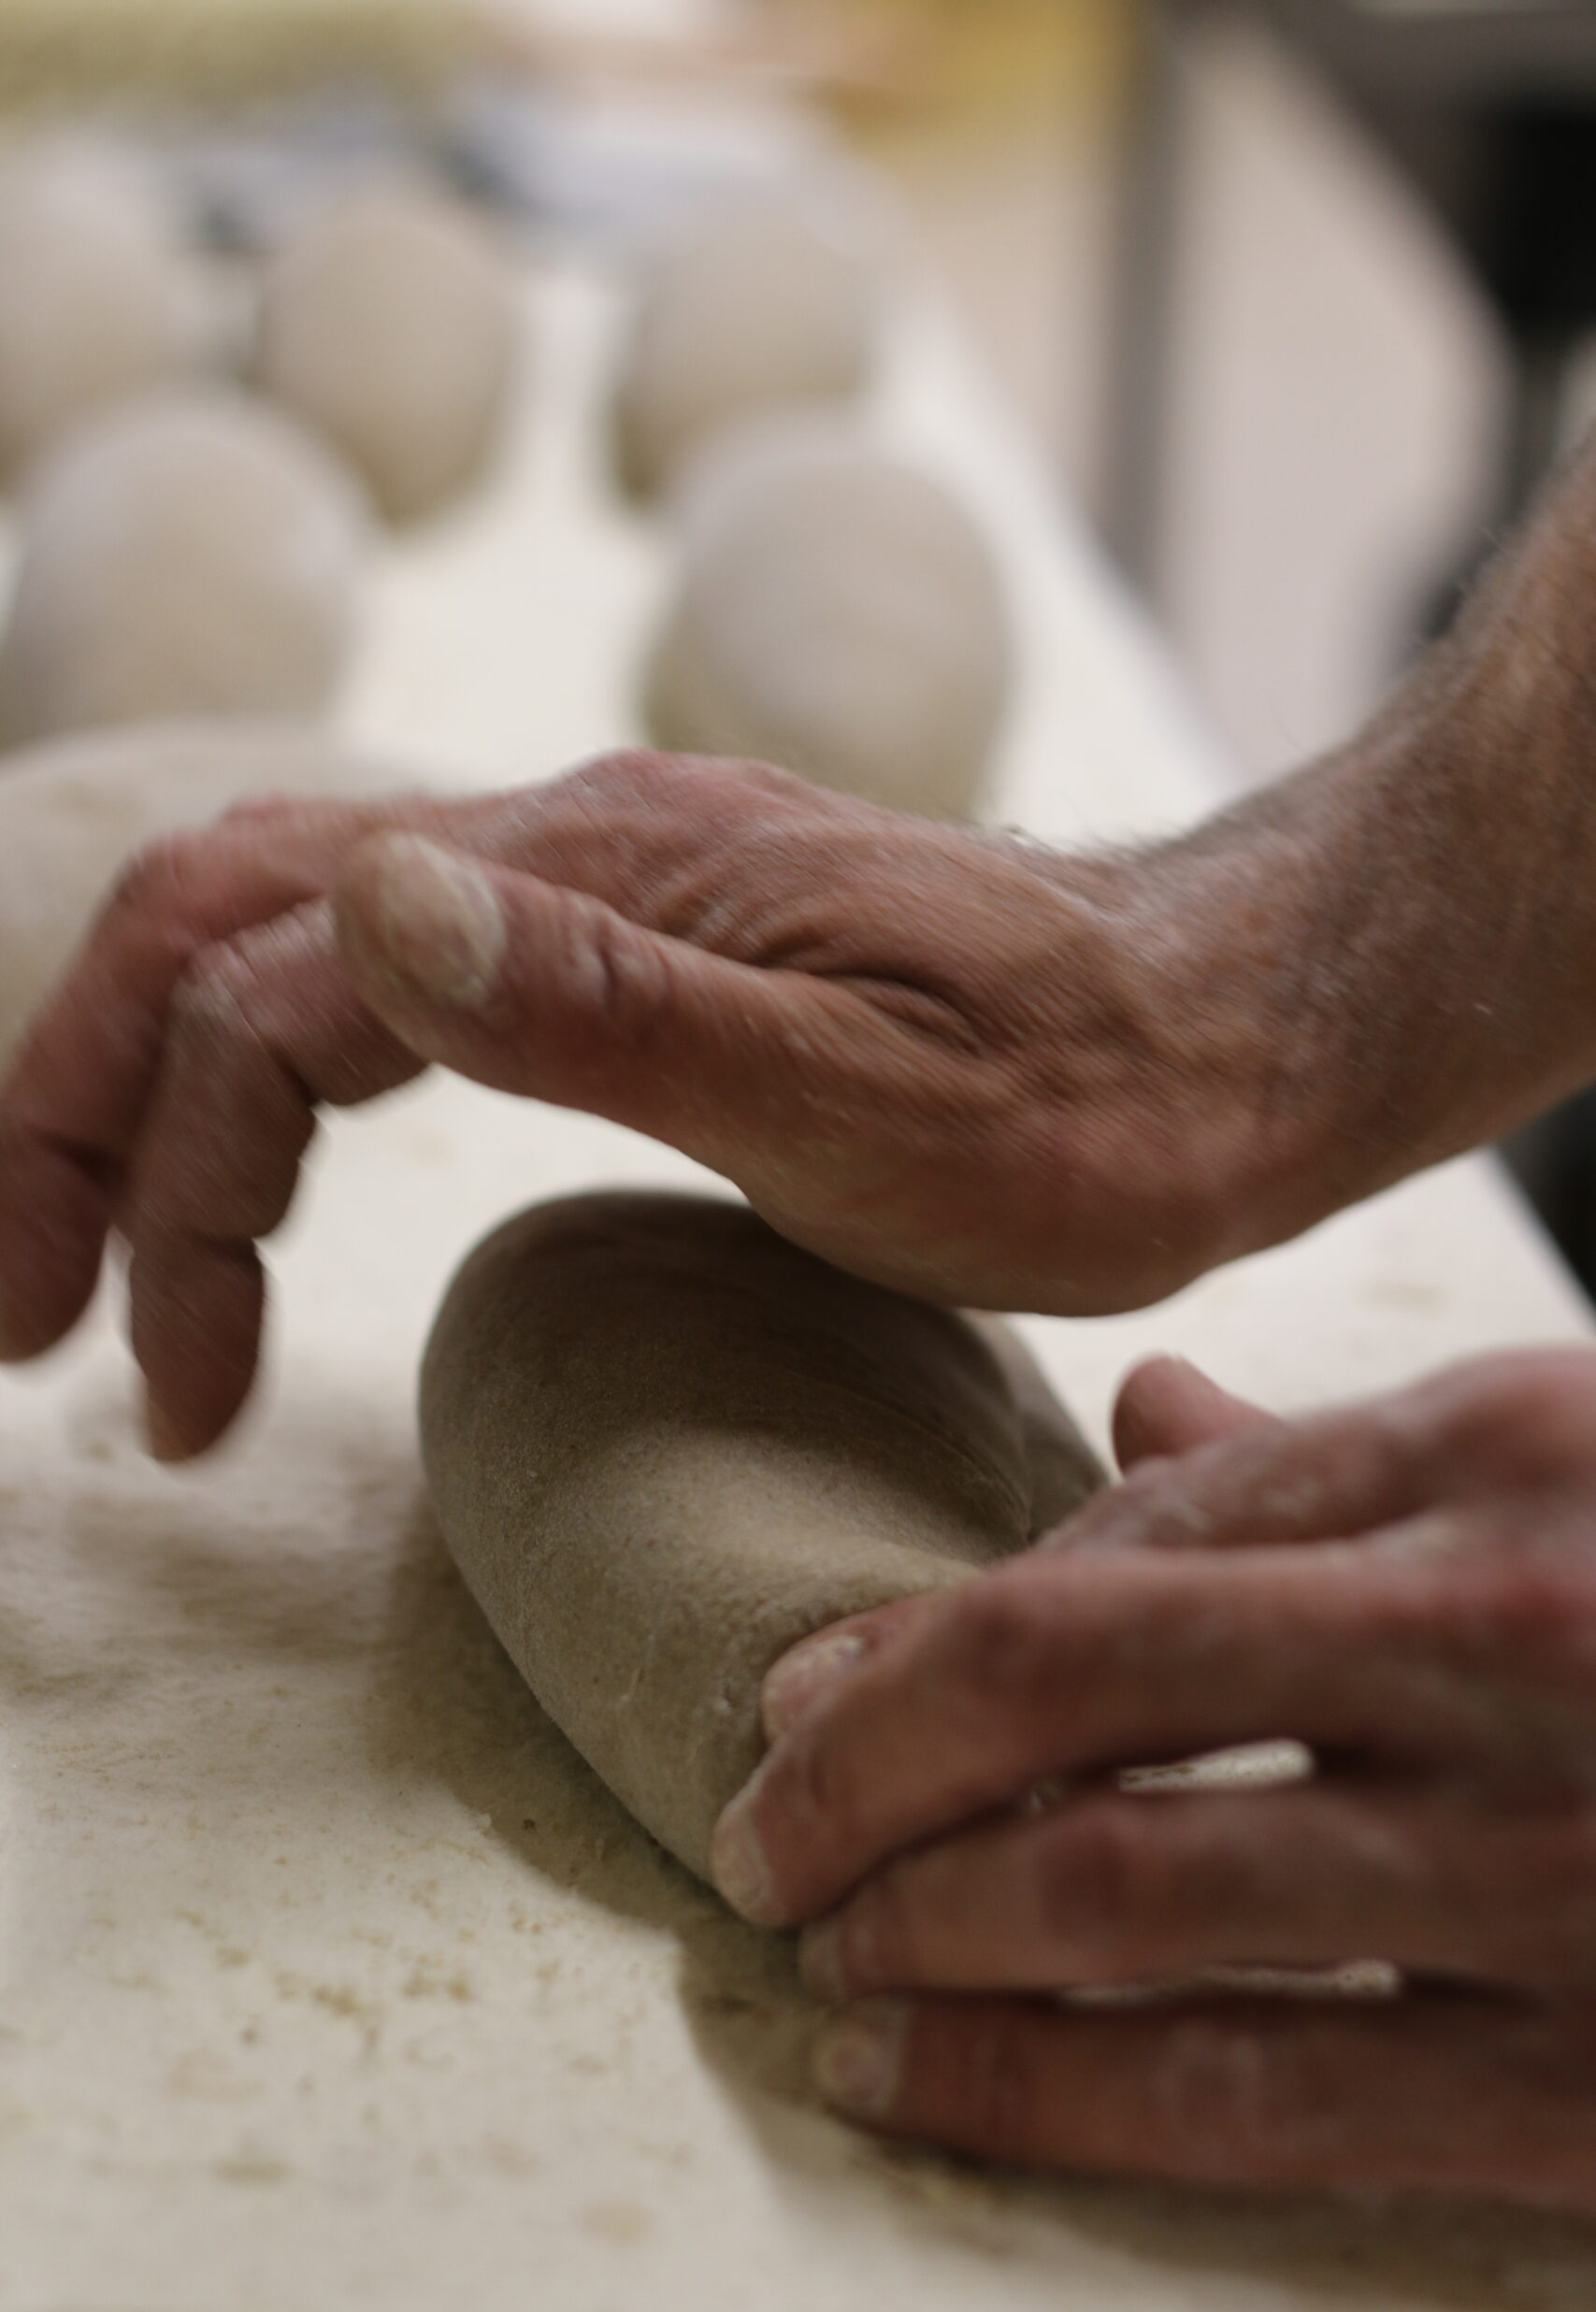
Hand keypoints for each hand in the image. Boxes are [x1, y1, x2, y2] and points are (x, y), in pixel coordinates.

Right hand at [0, 751, 1317, 1458]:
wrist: (1224, 1040)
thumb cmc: (1083, 1105)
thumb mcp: (867, 1097)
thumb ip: (615, 1008)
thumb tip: (366, 908)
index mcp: (594, 873)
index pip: (265, 988)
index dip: (162, 1179)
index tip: (154, 1388)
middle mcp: (561, 846)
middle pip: (211, 925)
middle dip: (79, 1117)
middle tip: (27, 1322)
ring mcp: (587, 882)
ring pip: (276, 945)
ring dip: (161, 1103)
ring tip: (121, 1298)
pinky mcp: (625, 943)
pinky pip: (381, 978)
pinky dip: (274, 1087)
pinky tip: (272, 1190)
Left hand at [714, 1347, 1595, 2210]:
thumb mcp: (1572, 1482)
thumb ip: (1347, 1465)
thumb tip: (1138, 1406)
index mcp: (1499, 1449)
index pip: (1135, 1525)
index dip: (940, 1623)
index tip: (808, 1693)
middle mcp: (1505, 1627)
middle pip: (1073, 1678)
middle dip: (867, 1762)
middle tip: (762, 1830)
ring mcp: (1546, 1855)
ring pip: (1121, 1885)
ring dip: (919, 1923)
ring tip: (826, 1953)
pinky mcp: (1580, 2087)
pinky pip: (1248, 2093)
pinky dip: (1038, 2088)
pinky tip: (920, 2085)